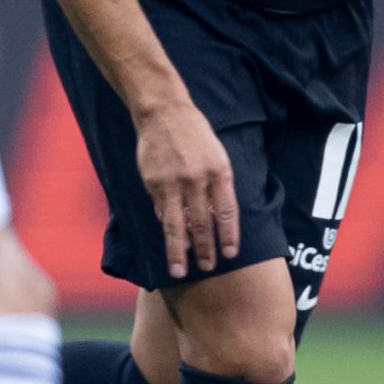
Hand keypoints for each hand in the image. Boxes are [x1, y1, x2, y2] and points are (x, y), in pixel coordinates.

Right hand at [136, 95, 239, 278]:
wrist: (164, 112)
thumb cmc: (196, 136)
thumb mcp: (218, 156)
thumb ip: (218, 187)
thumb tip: (213, 221)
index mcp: (219, 172)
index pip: (226, 212)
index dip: (229, 236)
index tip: (230, 255)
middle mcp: (197, 179)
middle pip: (202, 223)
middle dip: (205, 250)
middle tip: (208, 269)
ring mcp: (172, 182)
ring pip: (176, 225)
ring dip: (179, 251)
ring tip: (180, 271)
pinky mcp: (153, 183)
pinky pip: (161, 211)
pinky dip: (166, 226)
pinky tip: (170, 241)